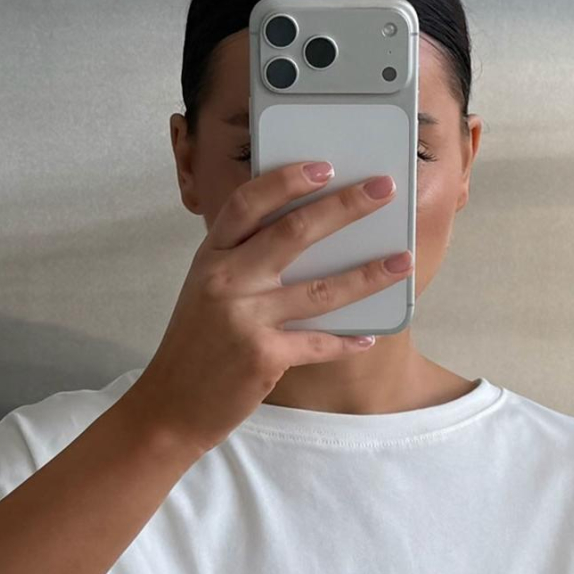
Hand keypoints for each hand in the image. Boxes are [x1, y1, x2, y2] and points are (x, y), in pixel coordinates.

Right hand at [127, 159, 411, 453]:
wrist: (170, 406)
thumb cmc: (195, 347)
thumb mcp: (207, 291)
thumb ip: (243, 263)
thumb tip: (307, 240)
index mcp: (211, 257)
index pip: (249, 203)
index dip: (288, 180)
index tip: (325, 167)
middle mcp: (226, 280)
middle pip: (295, 232)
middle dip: (346, 207)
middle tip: (383, 189)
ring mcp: (245, 318)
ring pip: (321, 289)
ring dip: (369, 274)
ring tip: (403, 261)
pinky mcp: (263, 356)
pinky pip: (319, 342)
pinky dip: (347, 340)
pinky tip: (369, 335)